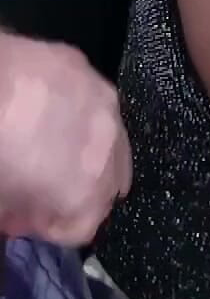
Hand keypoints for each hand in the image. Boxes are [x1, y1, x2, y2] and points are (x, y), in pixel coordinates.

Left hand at [0, 34, 131, 245]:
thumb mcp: (3, 199)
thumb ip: (23, 215)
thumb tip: (24, 214)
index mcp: (85, 191)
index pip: (83, 229)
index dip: (55, 229)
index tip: (35, 219)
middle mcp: (108, 148)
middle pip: (108, 186)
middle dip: (81, 191)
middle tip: (47, 186)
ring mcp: (103, 103)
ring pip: (110, 141)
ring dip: (87, 151)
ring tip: (53, 146)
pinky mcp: (87, 69)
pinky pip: (92, 103)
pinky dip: (78, 113)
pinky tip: (49, 109)